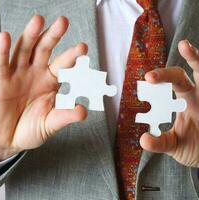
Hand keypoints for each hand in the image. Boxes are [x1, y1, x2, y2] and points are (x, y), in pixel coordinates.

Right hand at [0, 15, 87, 164]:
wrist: (7, 141)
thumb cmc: (30, 130)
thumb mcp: (51, 124)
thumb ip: (65, 116)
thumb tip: (83, 110)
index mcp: (50, 82)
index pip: (63, 65)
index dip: (72, 56)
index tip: (83, 48)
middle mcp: (35, 74)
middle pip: (45, 50)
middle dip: (53, 36)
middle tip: (63, 22)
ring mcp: (17, 76)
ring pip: (24, 51)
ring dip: (31, 35)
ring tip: (39, 20)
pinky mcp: (0, 82)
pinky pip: (1, 64)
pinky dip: (2, 51)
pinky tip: (5, 36)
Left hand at [140, 40, 198, 166]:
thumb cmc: (191, 147)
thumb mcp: (173, 146)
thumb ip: (160, 143)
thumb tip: (143, 140)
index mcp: (186, 99)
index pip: (175, 80)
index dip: (163, 76)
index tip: (148, 78)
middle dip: (193, 57)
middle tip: (183, 45)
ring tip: (195, 48)